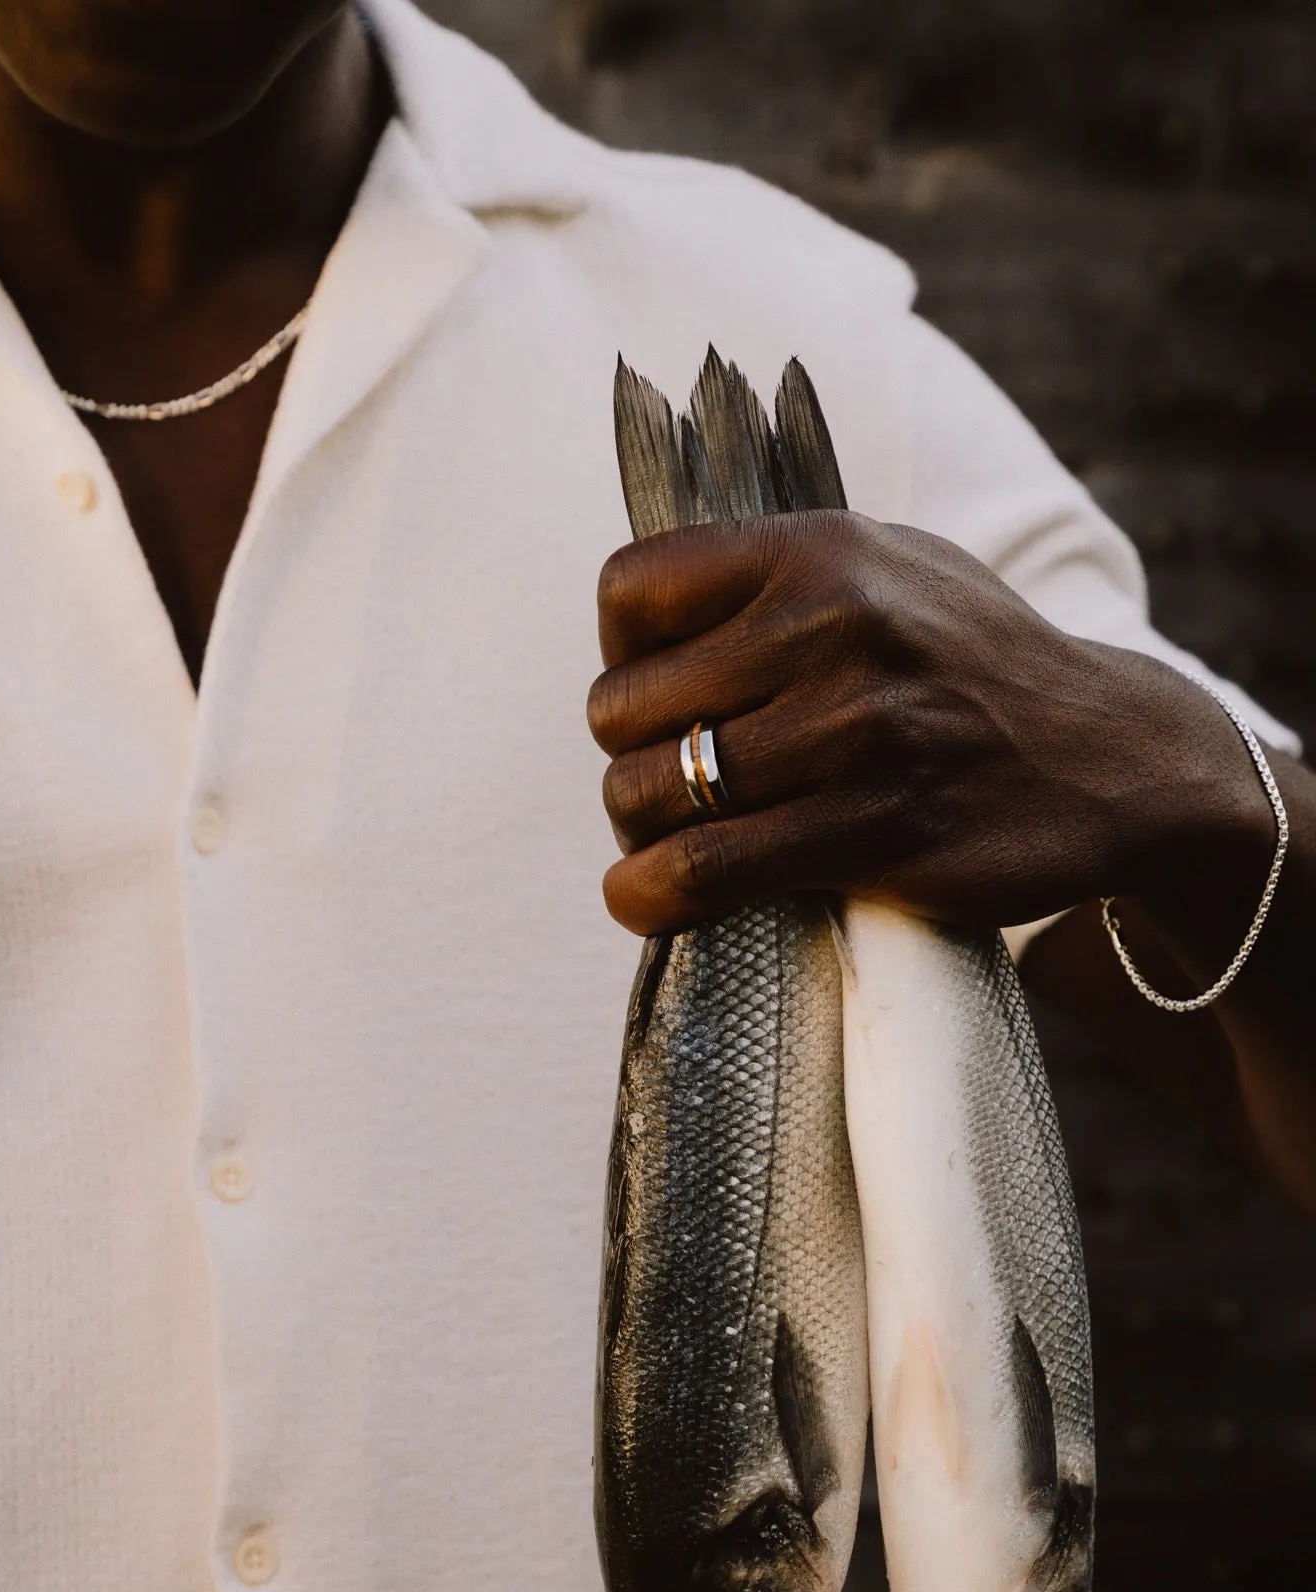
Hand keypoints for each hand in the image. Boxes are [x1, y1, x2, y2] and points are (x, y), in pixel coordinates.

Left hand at [588, 512, 1272, 937]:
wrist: (1113, 757)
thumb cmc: (973, 664)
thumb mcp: (890, 568)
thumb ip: (775, 577)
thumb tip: (640, 615)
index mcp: (822, 551)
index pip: (632, 591)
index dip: (621, 652)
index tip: (660, 691)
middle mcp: (834, 629)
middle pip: (620, 708)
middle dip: (633, 756)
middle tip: (675, 782)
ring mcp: (855, 734)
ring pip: (648, 793)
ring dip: (641, 832)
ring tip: (677, 838)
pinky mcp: (872, 833)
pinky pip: (701, 871)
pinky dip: (650, 895)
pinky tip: (652, 898)